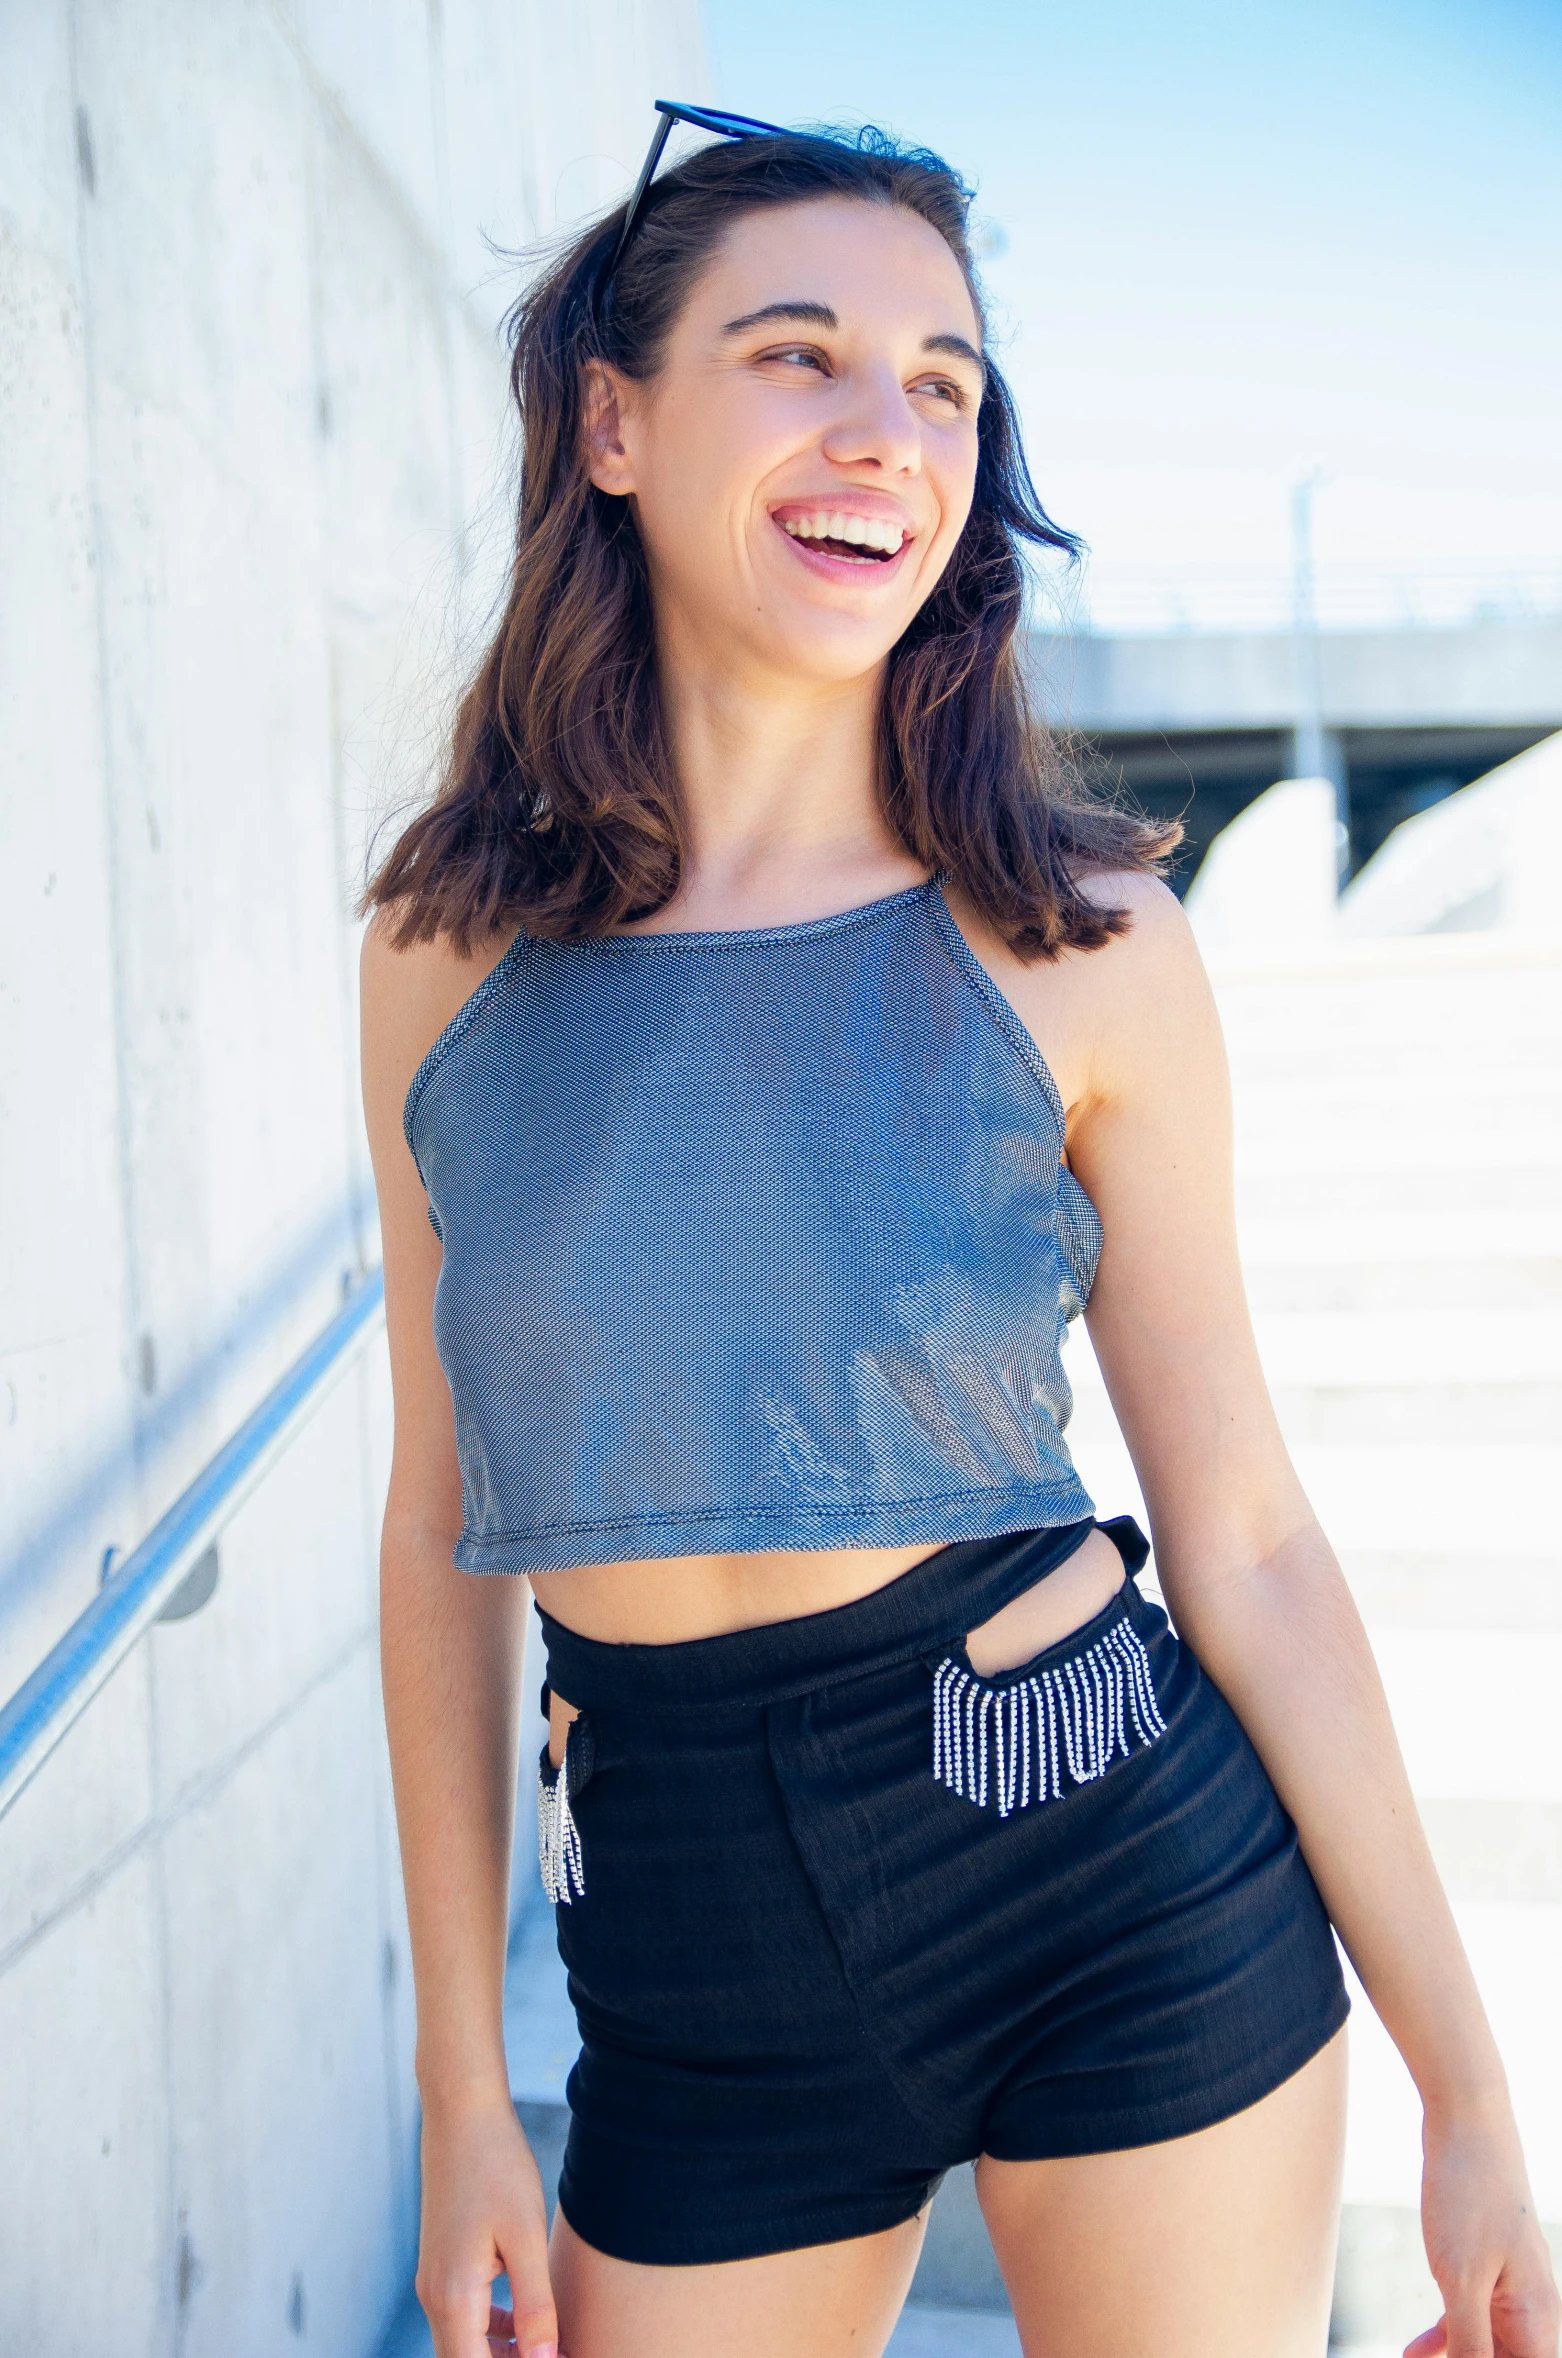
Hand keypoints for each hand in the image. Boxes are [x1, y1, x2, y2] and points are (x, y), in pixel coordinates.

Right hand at [415, 2089, 563, 2357]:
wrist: (463, 2115)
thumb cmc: (498, 2167)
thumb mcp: (526, 2236)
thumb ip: (535, 2304)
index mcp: (453, 2297)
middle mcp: (435, 2297)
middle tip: (558, 2353)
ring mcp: (435, 2281)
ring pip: (464, 2345)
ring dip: (502, 2356)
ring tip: (550, 2348)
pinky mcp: (443, 2265)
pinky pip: (464, 2319)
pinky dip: (492, 2332)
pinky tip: (526, 2322)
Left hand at [1406, 2104, 1559, 2357]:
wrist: (1467, 2124)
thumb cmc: (1470, 2198)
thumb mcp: (1462, 2280)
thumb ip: (1472, 2343)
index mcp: (1538, 2318)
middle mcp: (1531, 2309)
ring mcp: (1507, 2287)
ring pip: (1487, 2345)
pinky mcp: (1483, 2266)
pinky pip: (1470, 2316)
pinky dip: (1446, 2336)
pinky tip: (1414, 2351)